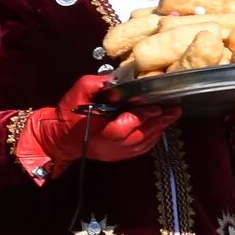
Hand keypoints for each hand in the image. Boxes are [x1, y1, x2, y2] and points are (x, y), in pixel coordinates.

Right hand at [16, 73, 176, 181]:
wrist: (58, 138)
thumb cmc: (69, 114)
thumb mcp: (78, 91)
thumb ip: (96, 83)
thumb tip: (114, 78)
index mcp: (102, 130)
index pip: (129, 124)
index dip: (145, 115)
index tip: (160, 105)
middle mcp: (112, 145)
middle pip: (142, 134)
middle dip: (160, 121)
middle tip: (175, 109)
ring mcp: (117, 153)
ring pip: (144, 142)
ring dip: (159, 129)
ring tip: (172, 115)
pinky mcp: (119, 156)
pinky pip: (141, 148)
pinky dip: (153, 137)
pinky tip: (161, 126)